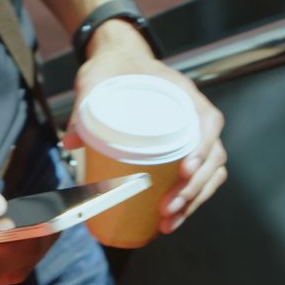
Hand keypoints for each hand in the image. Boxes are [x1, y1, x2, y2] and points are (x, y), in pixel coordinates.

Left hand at [62, 20, 227, 234]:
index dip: (202, 149)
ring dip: (193, 202)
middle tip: (167, 209)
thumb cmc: (114, 68)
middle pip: (213, 158)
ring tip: (168, 223)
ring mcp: (193, 137)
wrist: (119, 61)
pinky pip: (197, 180)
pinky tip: (169, 220)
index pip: (208, 123)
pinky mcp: (183, 152)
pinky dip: (188, 201)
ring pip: (209, 175)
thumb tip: (71, 140)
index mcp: (184, 95)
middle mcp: (196, 117)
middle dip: (193, 189)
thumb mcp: (96, 78)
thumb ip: (84, 103)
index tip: (185, 169)